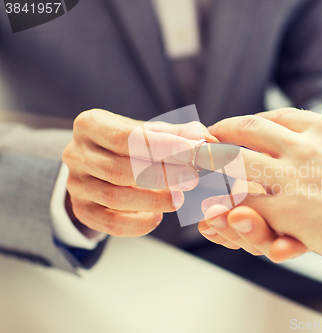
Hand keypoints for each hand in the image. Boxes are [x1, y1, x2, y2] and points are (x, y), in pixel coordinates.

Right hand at [62, 109, 216, 236]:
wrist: (100, 165)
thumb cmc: (131, 146)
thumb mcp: (151, 133)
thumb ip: (179, 134)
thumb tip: (207, 140)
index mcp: (91, 125)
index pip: (127, 137)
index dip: (162, 146)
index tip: (192, 153)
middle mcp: (77, 154)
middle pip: (120, 169)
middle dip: (161, 176)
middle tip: (191, 179)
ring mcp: (76, 184)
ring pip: (114, 197)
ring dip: (153, 200)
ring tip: (179, 200)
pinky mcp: (81, 210)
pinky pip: (108, 223)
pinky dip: (136, 224)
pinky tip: (157, 217)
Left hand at [201, 100, 321, 273]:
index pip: (278, 117)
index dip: (251, 122)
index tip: (235, 126)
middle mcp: (307, 144)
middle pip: (250, 130)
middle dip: (221, 133)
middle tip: (200, 138)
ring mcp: (295, 174)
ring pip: (237, 161)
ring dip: (209, 161)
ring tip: (188, 163)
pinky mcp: (289, 209)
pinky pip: (243, 199)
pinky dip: (220, 198)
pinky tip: (203, 198)